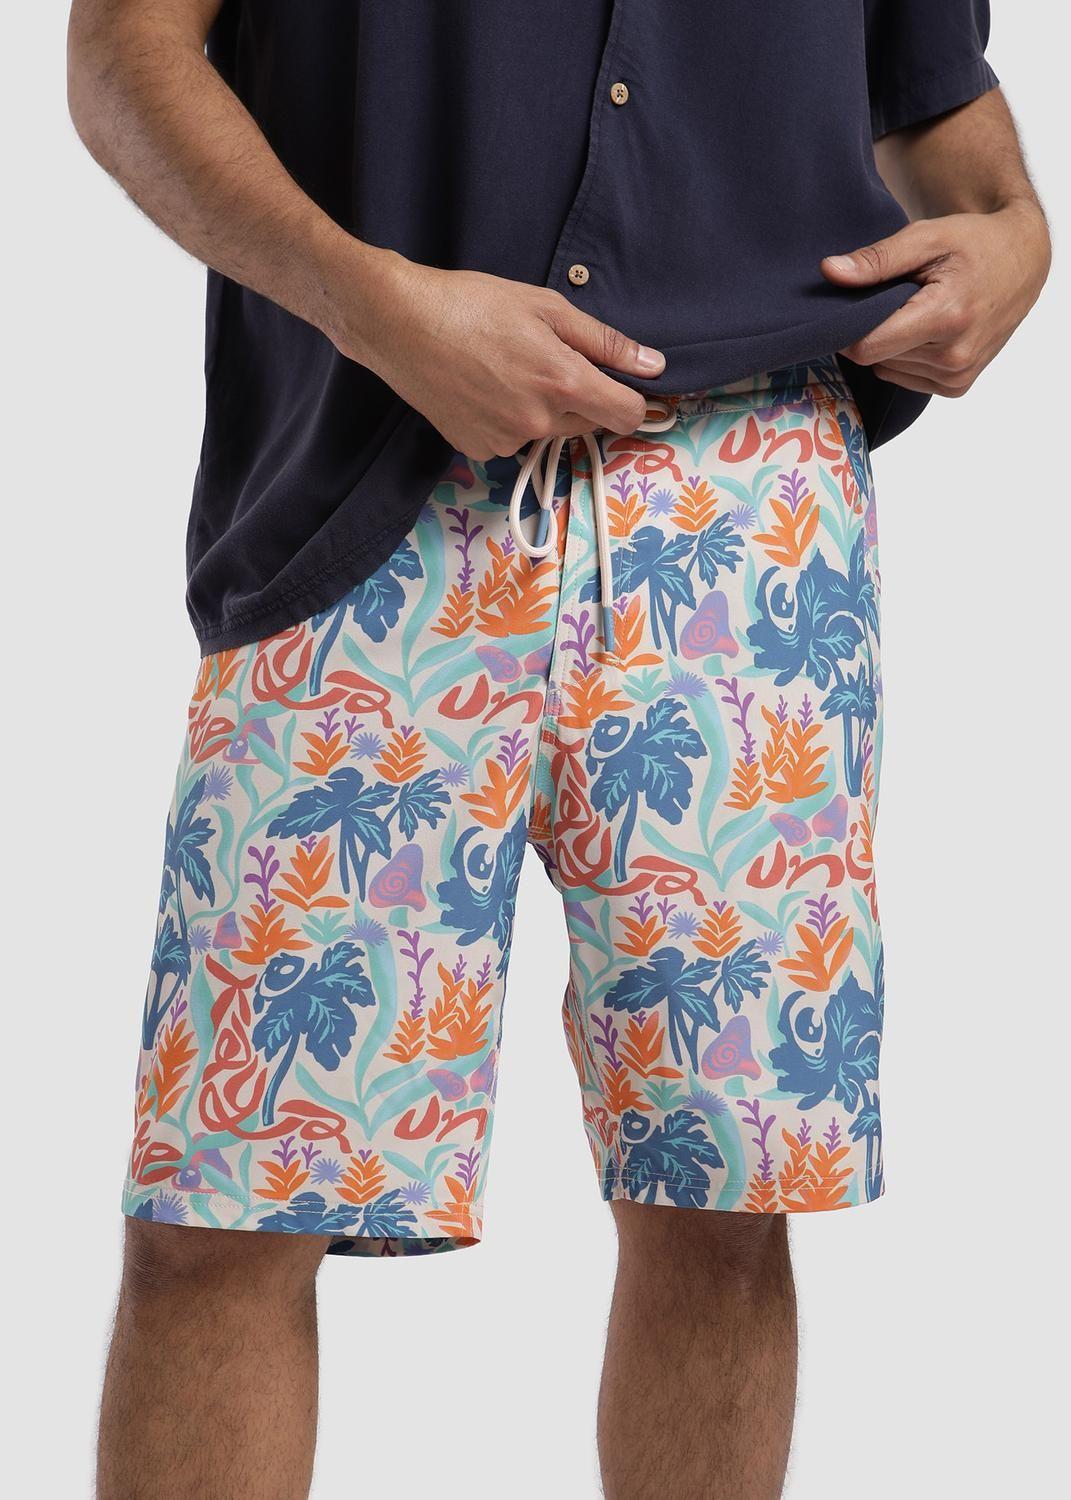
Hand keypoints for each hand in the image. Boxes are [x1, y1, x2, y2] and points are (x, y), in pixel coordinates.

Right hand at [329, 250, 664, 457]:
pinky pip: (510, 439)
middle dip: (579, 396)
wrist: (398, 324)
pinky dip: (506, 419)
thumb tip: (652, 365)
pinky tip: (481, 387)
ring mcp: (507, 441)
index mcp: (565, 384)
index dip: (633, 399)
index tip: (624, 386)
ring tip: (504, 368)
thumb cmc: (471, 304)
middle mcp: (540, 422)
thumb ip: (605, 342)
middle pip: (587, 421)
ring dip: (540, 408)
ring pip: (546, 430)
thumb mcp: (547, 308)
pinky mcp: (478, 449)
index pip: (626, 414)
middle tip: (544, 360)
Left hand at [821, 201, 1050, 396]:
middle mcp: (954, 356)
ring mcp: (957, 376)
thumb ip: (877, 260)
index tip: (850, 307)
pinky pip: (906, 377)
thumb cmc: (974, 244)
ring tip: (918, 310)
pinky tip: (927, 330)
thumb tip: (830, 272)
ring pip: (888, 368)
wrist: (1022, 261)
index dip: (848, 330)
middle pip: (876, 356)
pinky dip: (906, 355)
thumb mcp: (926, 237)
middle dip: (875, 328)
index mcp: (946, 318)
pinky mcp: (957, 386)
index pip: (868, 346)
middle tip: (896, 297)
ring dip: (892, 342)